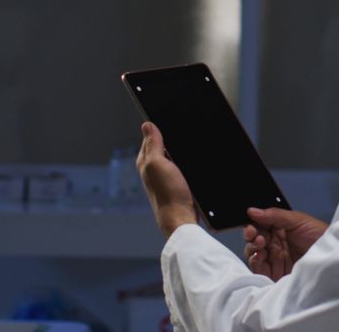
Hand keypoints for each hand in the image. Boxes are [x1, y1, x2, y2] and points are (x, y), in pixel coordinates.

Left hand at [136, 122, 197, 238]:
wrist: (182, 219)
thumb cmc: (168, 193)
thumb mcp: (158, 164)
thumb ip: (153, 144)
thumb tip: (147, 124)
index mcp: (145, 161)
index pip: (150, 136)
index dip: (159, 127)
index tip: (170, 118)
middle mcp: (153, 168)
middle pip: (163, 145)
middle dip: (171, 137)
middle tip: (183, 130)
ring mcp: (165, 176)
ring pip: (173, 155)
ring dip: (179, 150)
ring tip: (187, 145)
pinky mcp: (177, 183)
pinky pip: (181, 165)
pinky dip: (185, 161)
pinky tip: (192, 160)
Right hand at [243, 207, 328, 280]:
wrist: (332, 258)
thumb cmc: (320, 236)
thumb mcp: (298, 220)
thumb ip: (275, 215)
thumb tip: (252, 211)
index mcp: (279, 229)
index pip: (259, 225)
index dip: (252, 223)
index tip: (251, 224)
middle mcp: (275, 244)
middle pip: (253, 239)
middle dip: (250, 235)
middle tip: (253, 233)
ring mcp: (274, 259)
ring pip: (253, 253)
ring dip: (252, 247)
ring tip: (260, 243)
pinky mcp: (274, 274)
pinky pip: (258, 269)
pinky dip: (254, 262)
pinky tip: (259, 256)